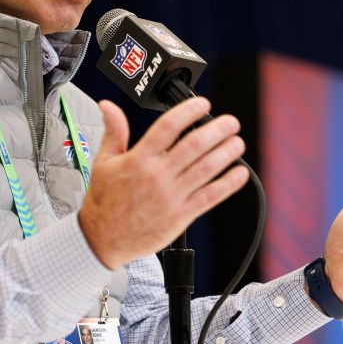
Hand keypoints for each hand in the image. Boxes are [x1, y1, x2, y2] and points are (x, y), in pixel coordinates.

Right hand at [78, 97, 249, 269]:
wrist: (102, 239)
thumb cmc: (104, 202)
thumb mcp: (103, 162)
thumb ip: (113, 131)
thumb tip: (109, 106)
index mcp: (138, 159)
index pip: (168, 127)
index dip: (189, 112)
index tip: (203, 104)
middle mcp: (157, 176)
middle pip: (194, 146)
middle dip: (217, 130)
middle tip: (230, 122)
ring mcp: (170, 197)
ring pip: (206, 169)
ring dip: (226, 153)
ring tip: (237, 142)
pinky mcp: (180, 216)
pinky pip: (209, 197)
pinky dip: (228, 184)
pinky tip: (239, 173)